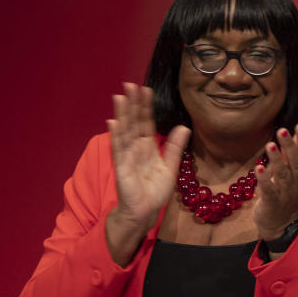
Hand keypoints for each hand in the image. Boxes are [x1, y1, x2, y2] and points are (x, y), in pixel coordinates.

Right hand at [106, 83, 189, 263]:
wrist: (145, 211)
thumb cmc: (154, 190)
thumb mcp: (170, 165)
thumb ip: (176, 146)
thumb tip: (184, 126)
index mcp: (147, 147)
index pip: (146, 122)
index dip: (145, 107)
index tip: (145, 89)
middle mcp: (135, 148)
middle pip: (133, 122)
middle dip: (132, 104)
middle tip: (130, 84)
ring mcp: (127, 157)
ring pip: (125, 132)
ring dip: (122, 114)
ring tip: (120, 97)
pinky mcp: (123, 168)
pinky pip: (119, 150)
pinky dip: (116, 136)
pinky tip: (113, 122)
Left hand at [253, 123, 297, 240]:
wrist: (281, 224)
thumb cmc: (285, 194)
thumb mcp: (293, 173)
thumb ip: (296, 152)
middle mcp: (295, 182)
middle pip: (294, 162)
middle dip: (289, 146)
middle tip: (282, 130)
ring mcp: (284, 192)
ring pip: (282, 174)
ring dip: (277, 159)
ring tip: (270, 145)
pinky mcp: (271, 202)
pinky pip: (268, 190)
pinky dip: (264, 179)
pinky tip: (258, 168)